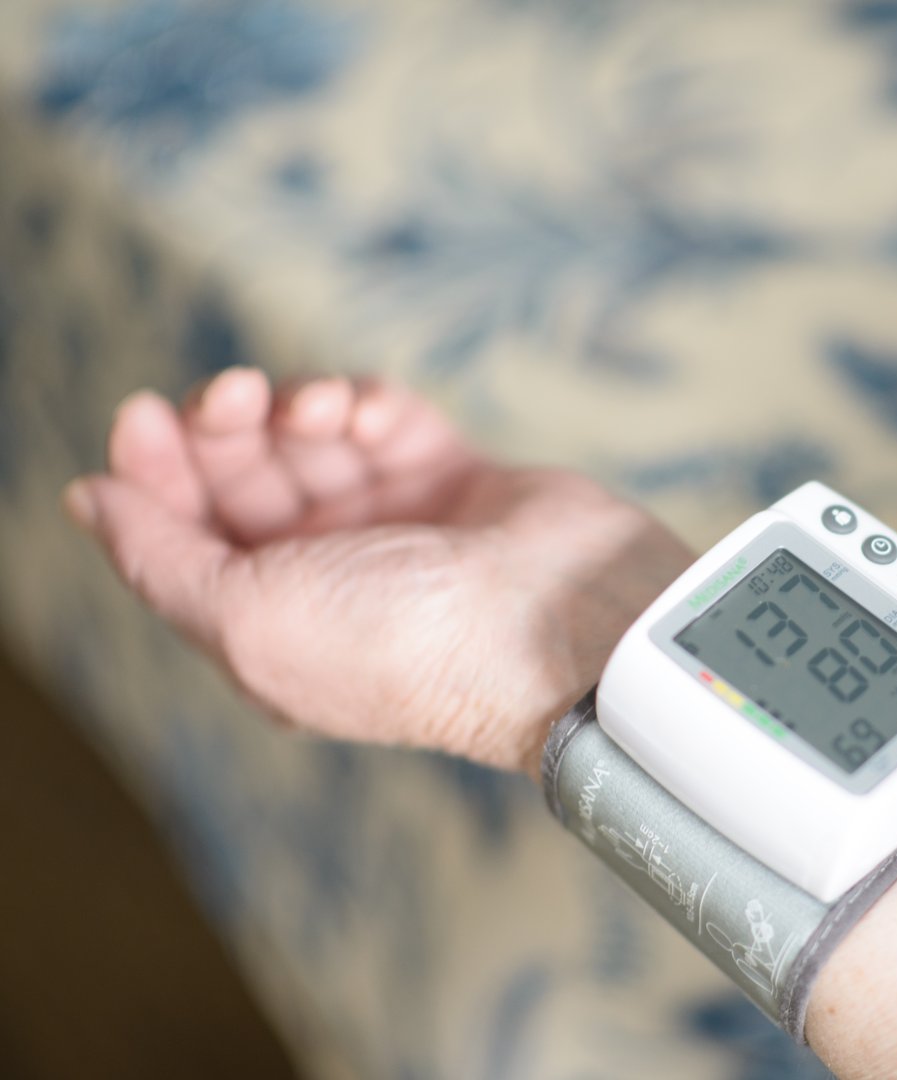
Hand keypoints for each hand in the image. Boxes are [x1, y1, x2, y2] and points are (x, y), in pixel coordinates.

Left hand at [64, 368, 691, 770]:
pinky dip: (369, 404)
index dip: (153, 467)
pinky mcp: (456, 479)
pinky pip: (388, 419)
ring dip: (298, 406)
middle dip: (226, 425)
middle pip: (241, 473)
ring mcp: (396, 525)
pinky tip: (371, 416)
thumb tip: (88, 496)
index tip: (144, 414)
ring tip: (317, 409)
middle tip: (235, 398)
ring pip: (312, 438)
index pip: (186, 530)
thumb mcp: (245, 618)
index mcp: (271, 622)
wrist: (557, 624)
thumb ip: (156, 558)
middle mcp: (327, 573)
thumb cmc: (405, 644)